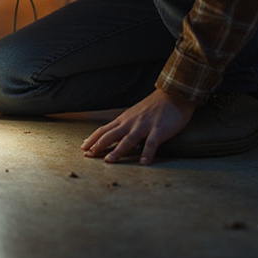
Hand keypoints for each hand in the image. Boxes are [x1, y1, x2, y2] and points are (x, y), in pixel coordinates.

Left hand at [81, 89, 196, 164]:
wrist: (174, 94)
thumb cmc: (155, 105)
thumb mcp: (135, 113)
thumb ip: (126, 124)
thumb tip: (115, 135)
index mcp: (125, 119)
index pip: (104, 130)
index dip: (92, 139)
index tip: (83, 148)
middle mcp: (131, 123)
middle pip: (111, 135)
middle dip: (98, 146)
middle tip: (88, 156)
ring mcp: (145, 126)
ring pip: (128, 140)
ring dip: (118, 151)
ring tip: (109, 161)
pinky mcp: (159, 130)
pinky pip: (152, 143)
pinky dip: (147, 153)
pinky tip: (143, 162)